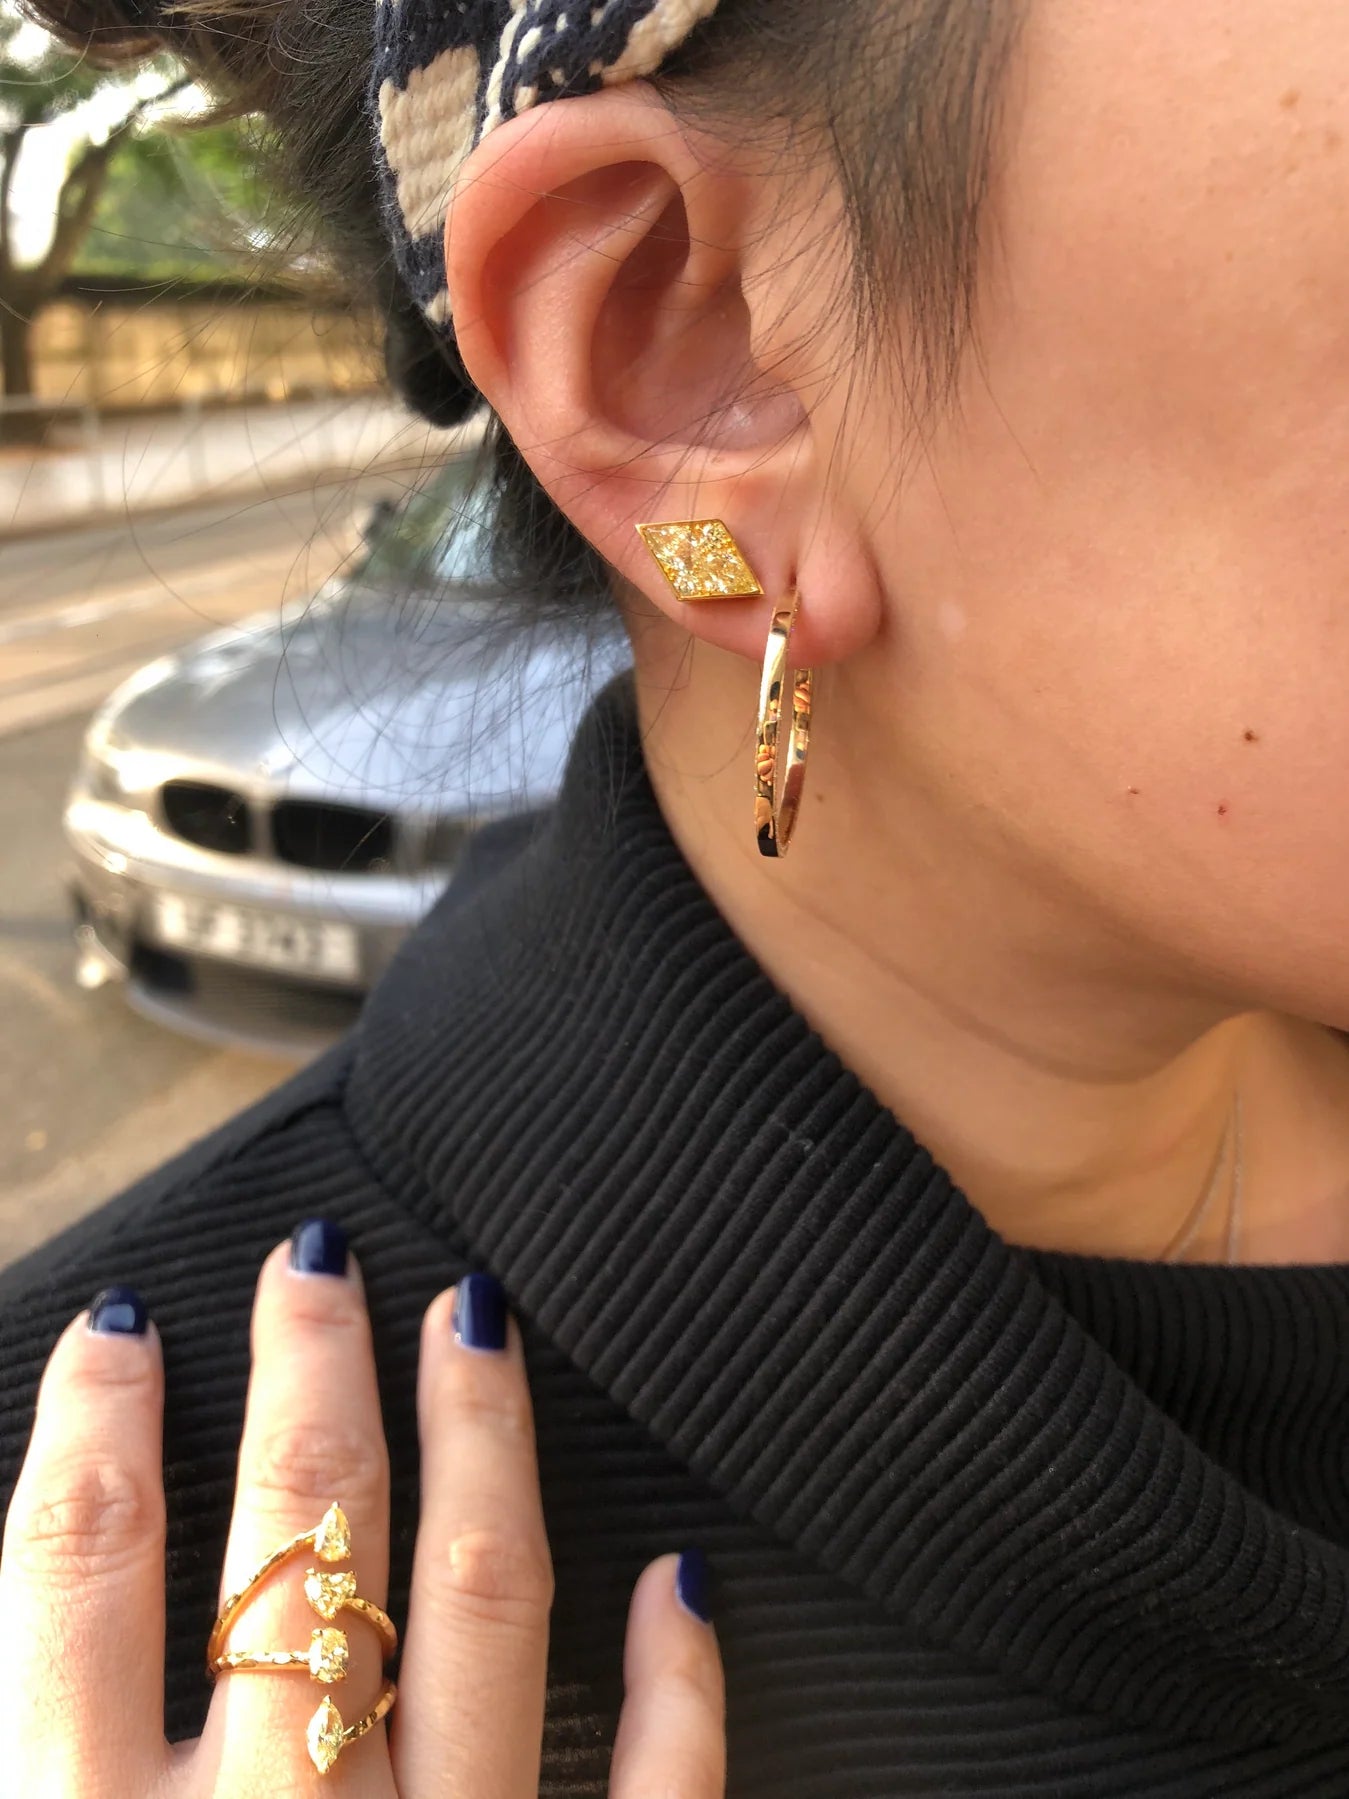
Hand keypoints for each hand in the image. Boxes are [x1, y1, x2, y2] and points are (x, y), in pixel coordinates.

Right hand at [0, 1229, 726, 1794]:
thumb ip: (45, 1745)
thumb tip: (64, 1572)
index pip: (82, 1571)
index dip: (95, 1424)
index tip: (124, 1324)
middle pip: (298, 1531)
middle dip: (307, 1372)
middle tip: (319, 1261)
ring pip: (478, 1599)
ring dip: (479, 1438)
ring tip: (472, 1318)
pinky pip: (653, 1787)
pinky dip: (672, 1681)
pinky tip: (678, 1579)